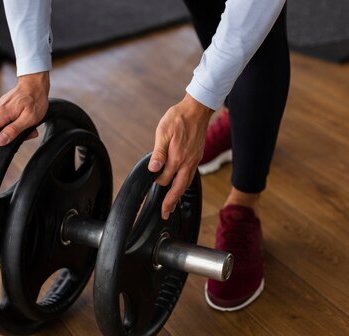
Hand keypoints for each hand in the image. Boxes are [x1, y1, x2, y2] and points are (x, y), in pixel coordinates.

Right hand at [0, 72, 49, 167]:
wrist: (34, 84)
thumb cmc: (34, 99)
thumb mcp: (29, 118)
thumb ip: (14, 130)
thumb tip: (0, 141)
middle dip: (7, 142)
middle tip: (28, 134)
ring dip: (13, 135)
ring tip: (30, 128)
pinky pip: (2, 126)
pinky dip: (13, 130)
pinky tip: (26, 125)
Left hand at [149, 94, 213, 218]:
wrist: (197, 109)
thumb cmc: (178, 118)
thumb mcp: (163, 132)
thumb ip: (158, 153)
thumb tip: (154, 169)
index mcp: (177, 158)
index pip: (164, 179)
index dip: (156, 182)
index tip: (151, 184)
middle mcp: (187, 163)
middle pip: (179, 189)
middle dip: (170, 203)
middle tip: (165, 214)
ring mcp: (194, 161)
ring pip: (186, 184)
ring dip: (178, 196)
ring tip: (172, 205)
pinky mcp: (197, 157)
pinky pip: (190, 176)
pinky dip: (184, 185)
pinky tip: (180, 186)